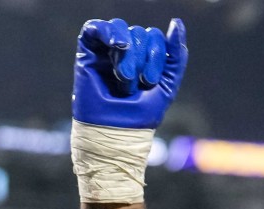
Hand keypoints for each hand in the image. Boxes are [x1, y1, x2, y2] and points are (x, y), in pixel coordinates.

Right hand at [72, 17, 186, 128]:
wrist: (117, 131)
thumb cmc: (142, 114)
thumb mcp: (168, 83)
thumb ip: (176, 55)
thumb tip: (177, 22)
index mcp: (144, 57)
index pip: (155, 36)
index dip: (157, 54)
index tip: (150, 81)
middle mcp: (125, 51)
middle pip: (139, 32)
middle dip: (141, 58)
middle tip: (135, 85)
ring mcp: (105, 51)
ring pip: (120, 28)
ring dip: (127, 53)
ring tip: (124, 76)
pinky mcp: (87, 53)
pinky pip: (95, 27)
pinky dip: (107, 32)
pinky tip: (118, 45)